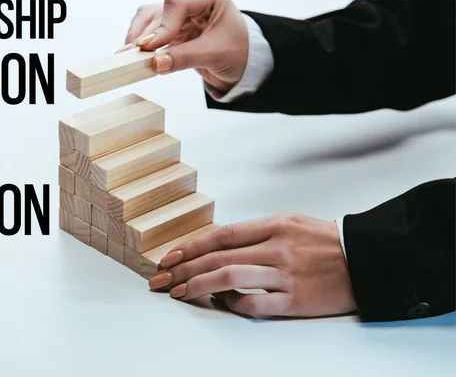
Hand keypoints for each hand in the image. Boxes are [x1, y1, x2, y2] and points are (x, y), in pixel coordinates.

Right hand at [117, 0, 248, 93]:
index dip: (162, 25)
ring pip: (149, 18)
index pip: (177, 3)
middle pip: (159, 11)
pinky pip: (149, 30)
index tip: (151, 47)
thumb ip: (185, 58)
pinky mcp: (171, 27)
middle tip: (131, 57)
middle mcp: (192, 0)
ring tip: (127, 57)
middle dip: (145, 36)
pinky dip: (140, 43)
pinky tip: (132, 56)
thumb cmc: (238, 51)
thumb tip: (156, 64)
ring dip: (137, 37)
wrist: (242, 61)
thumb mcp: (215, 55)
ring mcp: (180, 13)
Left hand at [148, 214, 356, 317]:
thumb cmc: (325, 242)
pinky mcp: (295, 300)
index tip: (169, 256)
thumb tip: (217, 246)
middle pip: (218, 257)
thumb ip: (255, 233)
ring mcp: (285, 275)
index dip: (190, 246)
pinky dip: (231, 304)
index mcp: (274, 225)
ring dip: (197, 285)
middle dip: (183, 268)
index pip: (221, 235)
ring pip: (229, 278)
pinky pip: (253, 304)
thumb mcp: (290, 223)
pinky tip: (220, 302)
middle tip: (161, 278)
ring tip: (178, 291)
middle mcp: (276, 247)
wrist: (367, 260)